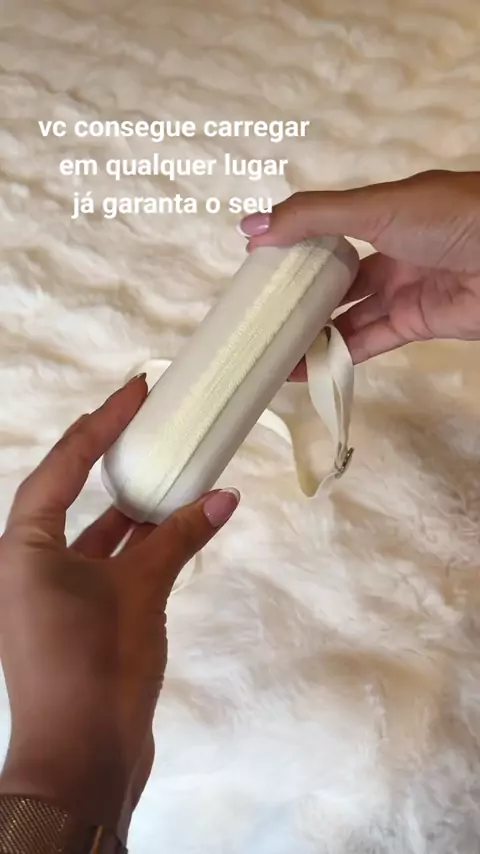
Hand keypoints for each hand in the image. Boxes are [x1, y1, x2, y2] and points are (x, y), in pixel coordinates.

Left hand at [0, 375, 238, 839]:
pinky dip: (142, 546)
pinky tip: (178, 527)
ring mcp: (53, 593)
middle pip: (73, 494)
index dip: (99, 424)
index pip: (62, 466)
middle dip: (111, 458)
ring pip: (95, 532)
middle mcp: (29, 564)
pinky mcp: (79, 617)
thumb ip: (178, 539)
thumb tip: (224, 498)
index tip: (135, 392)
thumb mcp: (138, 589)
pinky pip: (110, 564)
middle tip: (148, 420)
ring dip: (133, 506)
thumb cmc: (95, 664)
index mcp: (24, 548)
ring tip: (171, 467)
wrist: (84, 758)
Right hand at [240, 170, 479, 366]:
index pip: (327, 232)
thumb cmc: (447, 218)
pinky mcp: (415, 324)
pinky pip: (369, 341)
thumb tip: (250, 229)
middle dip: (300, 295)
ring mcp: (403, 291)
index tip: (256, 270)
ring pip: (349, 315)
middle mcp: (390, 252)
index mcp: (382, 215)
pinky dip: (337, 354)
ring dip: (314, 332)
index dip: (294, 249)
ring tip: (272, 347)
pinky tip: (304, 366)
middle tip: (259, 314)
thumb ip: (314, 216)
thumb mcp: (375, 208)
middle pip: (336, 279)